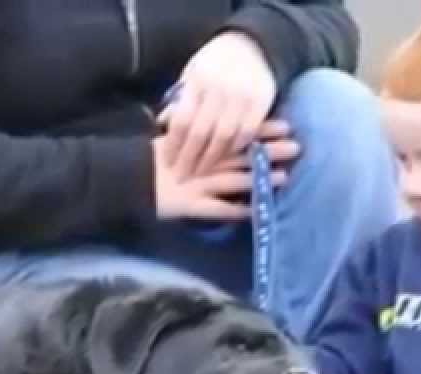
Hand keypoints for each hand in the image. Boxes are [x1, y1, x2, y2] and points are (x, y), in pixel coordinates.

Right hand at [152, 122, 298, 220]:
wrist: (124, 179)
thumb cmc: (148, 158)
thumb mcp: (173, 136)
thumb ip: (194, 127)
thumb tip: (218, 113)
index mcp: (200, 142)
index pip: (236, 131)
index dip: (261, 128)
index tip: (286, 123)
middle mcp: (203, 162)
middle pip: (241, 154)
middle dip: (269, 151)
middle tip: (297, 146)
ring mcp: (198, 184)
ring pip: (234, 179)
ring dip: (260, 179)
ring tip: (285, 177)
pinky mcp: (191, 206)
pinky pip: (218, 209)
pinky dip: (237, 212)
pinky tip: (257, 212)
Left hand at [158, 31, 277, 177]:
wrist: (251, 45)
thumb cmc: (214, 63)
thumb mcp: (191, 74)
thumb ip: (179, 99)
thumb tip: (162, 124)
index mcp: (197, 81)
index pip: (182, 120)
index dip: (174, 145)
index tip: (168, 162)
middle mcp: (219, 89)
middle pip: (201, 133)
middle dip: (189, 159)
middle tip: (181, 177)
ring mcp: (242, 96)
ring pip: (224, 137)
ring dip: (211, 159)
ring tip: (201, 174)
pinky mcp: (262, 102)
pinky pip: (248, 133)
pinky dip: (236, 148)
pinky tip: (227, 158)